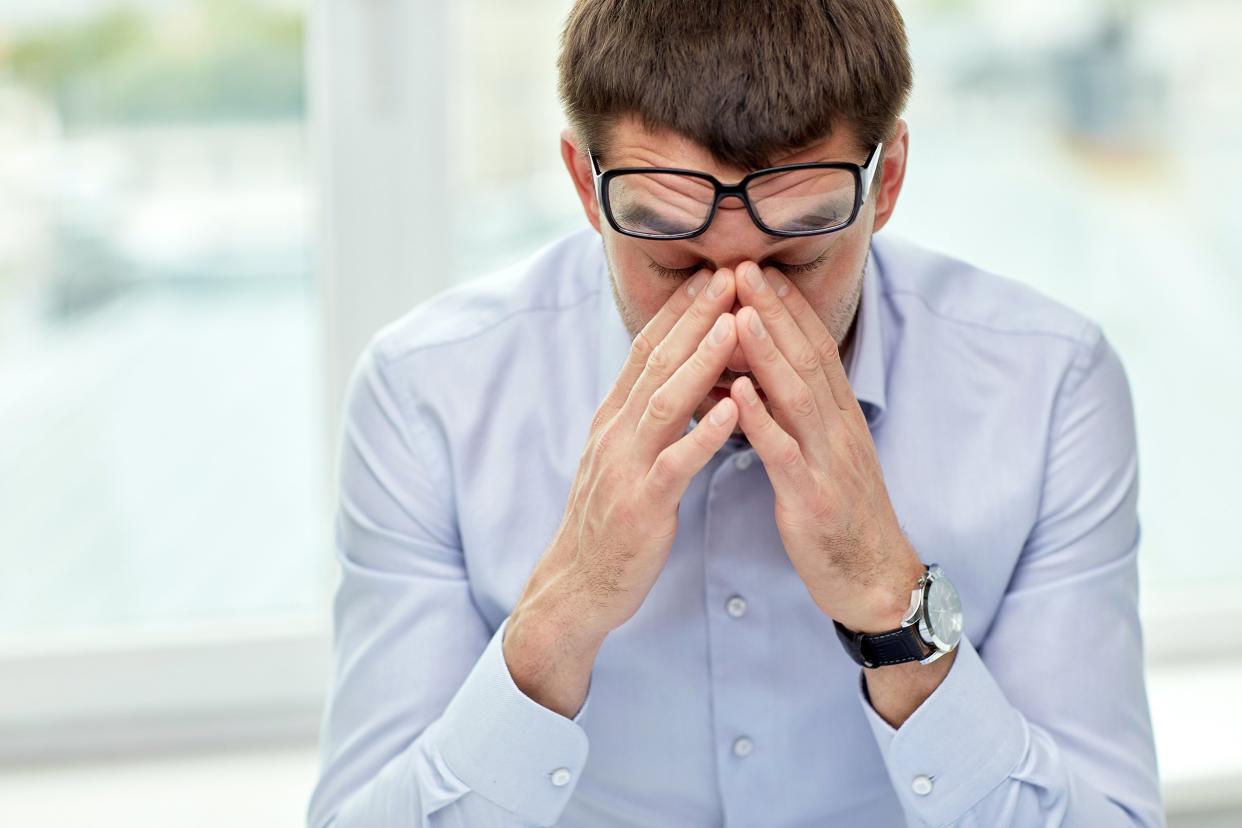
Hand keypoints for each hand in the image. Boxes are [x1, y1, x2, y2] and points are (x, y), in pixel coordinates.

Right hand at [510, 265, 741, 649]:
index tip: (709, 274)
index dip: (677, 310)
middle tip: (728, 274)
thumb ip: (642, 418)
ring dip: (700, 360)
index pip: (645, 350)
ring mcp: (625, 467)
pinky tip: (734, 406)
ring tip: (734, 324)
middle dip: (694, 316)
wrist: (577, 586)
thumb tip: (669, 378)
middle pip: (656, 362)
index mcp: (612, 419)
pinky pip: (676, 462)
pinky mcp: (642, 505)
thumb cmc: (609, 522)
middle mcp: (615, 433)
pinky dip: (705, 432)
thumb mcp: (620, 458)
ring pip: (665, 402)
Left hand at [729, 261, 925, 632]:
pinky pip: (785, 454)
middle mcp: (838, 429)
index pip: (814, 348)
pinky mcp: (813, 499)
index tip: (758, 268)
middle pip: (805, 359)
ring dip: (767, 352)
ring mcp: (828, 462)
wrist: (876, 582)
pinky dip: (761, 420)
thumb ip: (801, 416)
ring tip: (738, 312)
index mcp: (839, 418)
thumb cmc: (842, 517)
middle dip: (773, 310)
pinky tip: (738, 393)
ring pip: (797, 397)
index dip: (787, 307)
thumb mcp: (826, 456)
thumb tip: (767, 378)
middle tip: (742, 266)